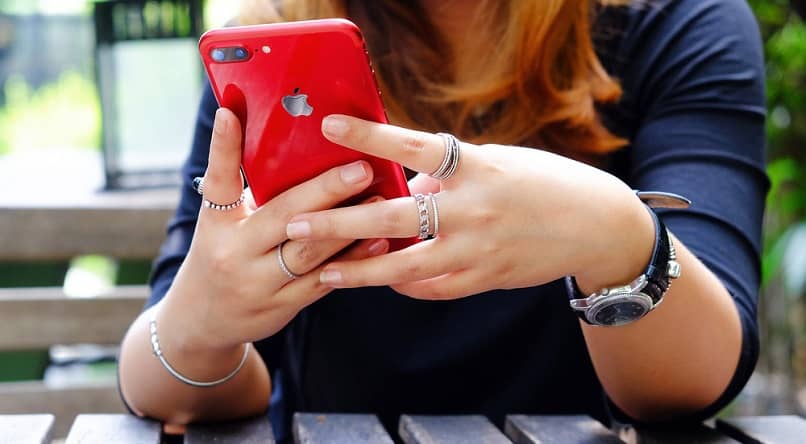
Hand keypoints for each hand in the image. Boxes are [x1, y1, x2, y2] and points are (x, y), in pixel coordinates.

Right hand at [158, 109, 389, 351]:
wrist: (203, 319)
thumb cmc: (223, 253)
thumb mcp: (223, 222)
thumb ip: (250, 189)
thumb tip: (286, 140)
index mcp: (216, 223)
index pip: (218, 180)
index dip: (223, 146)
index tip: (230, 112)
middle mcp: (234, 252)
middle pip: (281, 216)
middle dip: (324, 191)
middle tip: (360, 168)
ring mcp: (258, 283)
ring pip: (308, 252)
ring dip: (348, 226)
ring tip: (380, 200)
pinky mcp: (281, 306)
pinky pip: (322, 281)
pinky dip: (351, 260)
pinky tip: (378, 241)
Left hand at [285, 115, 654, 299]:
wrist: (594, 226)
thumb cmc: (543, 184)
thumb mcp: (496, 163)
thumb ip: (446, 176)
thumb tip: (401, 188)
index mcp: (477, 167)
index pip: (415, 146)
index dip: (371, 135)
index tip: (331, 125)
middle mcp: (474, 210)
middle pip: (394, 218)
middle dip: (339, 222)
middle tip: (296, 222)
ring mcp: (478, 250)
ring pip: (405, 268)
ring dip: (359, 272)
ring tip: (322, 272)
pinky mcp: (484, 279)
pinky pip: (432, 289)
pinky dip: (403, 285)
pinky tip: (378, 282)